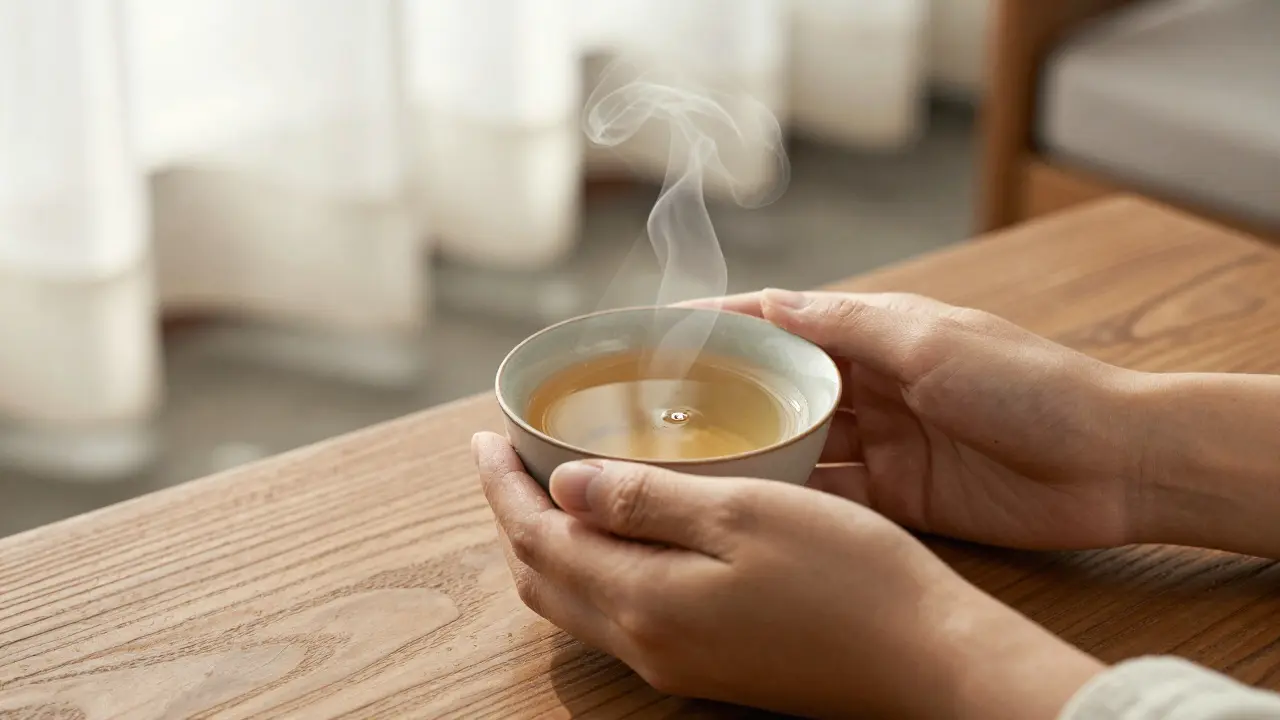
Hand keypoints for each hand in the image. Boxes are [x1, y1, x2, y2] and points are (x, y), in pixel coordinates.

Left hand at [473, 432, 1101, 718]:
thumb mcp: (743, 513)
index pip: (537, 538)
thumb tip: (562, 485)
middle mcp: (645, 643)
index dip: (502, 486)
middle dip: (513, 516)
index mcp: (644, 600)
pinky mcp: (707, 667)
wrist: (926, 661)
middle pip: (543, 578)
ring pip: (574, 602)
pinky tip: (615, 535)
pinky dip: (590, 570)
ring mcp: (675, 663)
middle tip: (506, 460)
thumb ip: (644, 499)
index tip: (483, 438)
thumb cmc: (849, 576)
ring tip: (547, 490)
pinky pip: (615, 616)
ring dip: (547, 545)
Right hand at [693, 290, 1145, 550]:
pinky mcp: (896, 497)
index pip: (779, 321)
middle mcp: (870, 385)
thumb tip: (769, 302)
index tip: (654, 329)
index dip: (719, 324)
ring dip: (747, 450)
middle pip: (776, 387)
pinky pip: (828, 495)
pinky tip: (744, 505)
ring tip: (679, 463)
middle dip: (719, 394)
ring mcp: (881, 443)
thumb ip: (847, 324)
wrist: (1110, 464)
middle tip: (650, 411)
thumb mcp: (930, 340)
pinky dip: (790, 499)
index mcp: (875, 333)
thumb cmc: (1028, 384)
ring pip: (794, 443)